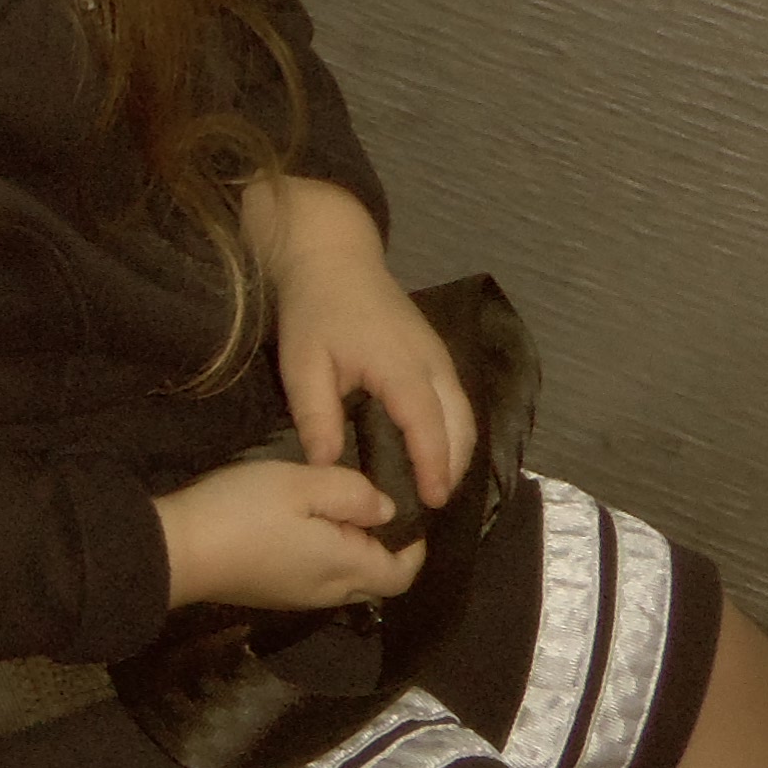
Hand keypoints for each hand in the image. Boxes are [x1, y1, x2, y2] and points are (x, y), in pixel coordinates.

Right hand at [155, 450, 427, 612]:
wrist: (176, 552)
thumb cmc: (243, 512)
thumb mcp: (302, 484)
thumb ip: (352, 493)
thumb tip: (386, 509)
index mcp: (344, 566)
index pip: (402, 574)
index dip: (414, 547)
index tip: (409, 512)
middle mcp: (328, 592)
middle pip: (376, 583)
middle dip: (385, 551)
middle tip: (372, 508)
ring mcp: (298, 598)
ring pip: (345, 583)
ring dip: (352, 554)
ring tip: (336, 512)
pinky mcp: (272, 595)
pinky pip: (317, 582)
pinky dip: (325, 560)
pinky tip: (303, 529)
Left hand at [244, 176, 472, 503]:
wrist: (333, 259)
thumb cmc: (314, 311)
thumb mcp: (302, 365)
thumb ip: (315, 416)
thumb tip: (327, 464)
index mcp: (399, 365)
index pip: (427, 424)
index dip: (433, 465)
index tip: (433, 501)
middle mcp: (431, 362)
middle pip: (460, 423)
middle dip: (453, 468)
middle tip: (434, 508)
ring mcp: (439, 356)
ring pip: (465, 413)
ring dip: (458, 452)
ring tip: (438, 490)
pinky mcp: (436, 354)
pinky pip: (457, 400)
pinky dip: (455, 432)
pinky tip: (438, 456)